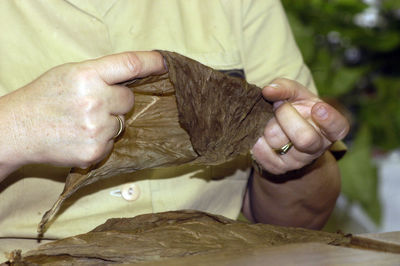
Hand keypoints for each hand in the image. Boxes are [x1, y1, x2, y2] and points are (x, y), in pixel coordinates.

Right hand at [4, 51, 165, 168]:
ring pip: (121, 123)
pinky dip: (101, 141)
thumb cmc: (44, 98)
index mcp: (87, 75)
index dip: (152, 62)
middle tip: (93, 103)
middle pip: (128, 99)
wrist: (17, 130)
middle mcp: (95, 100)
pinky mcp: (95, 151)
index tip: (165, 63)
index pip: (129, 64)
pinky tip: (80, 136)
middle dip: (117, 101)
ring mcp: (96, 128)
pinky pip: (112, 143)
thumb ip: (100, 73)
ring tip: (81, 121)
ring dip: (108, 122)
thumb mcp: (68, 73)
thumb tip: (133, 77)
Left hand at [251, 78, 348, 174]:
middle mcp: (317, 148)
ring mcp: (298, 161)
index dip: (329, 120)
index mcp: (330, 129)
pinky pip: (261, 152)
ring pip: (278, 143)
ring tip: (270, 120)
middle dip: (285, 116)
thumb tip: (268, 90)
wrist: (283, 134)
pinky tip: (261, 134)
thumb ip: (285, 87)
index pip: (338, 128)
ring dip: (268, 126)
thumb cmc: (295, 109)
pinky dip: (257, 139)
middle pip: (304, 138)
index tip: (317, 108)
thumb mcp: (296, 94)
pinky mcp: (278, 168)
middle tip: (278, 106)